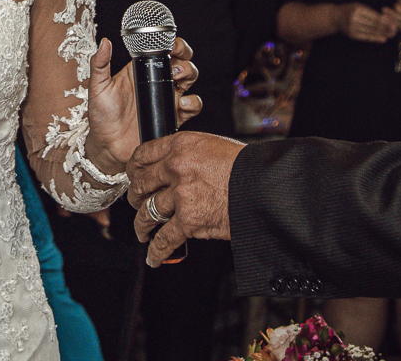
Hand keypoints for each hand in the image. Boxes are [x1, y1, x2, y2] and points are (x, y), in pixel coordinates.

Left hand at [85, 37, 200, 171]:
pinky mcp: (173, 117)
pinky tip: (182, 103)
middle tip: (174, 63)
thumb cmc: (101, 115)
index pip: (162, 50)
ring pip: (189, 80)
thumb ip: (100, 64)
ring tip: (177, 78)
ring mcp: (166, 99)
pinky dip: (193, 103)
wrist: (108, 145)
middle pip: (181, 62)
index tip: (171, 44)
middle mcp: (157, 82)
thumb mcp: (98, 87)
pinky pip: (192, 107)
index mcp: (141, 71)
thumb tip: (105, 42)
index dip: (172, 43)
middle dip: (184, 58)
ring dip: (189, 74)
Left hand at [126, 131, 244, 265]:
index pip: (144, 154)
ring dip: (142, 224)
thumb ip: (190, 154)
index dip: (134, 167)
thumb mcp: (213, 146)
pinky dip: (156, 250)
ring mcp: (181, 195)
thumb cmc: (248, 167)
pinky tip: (153, 256)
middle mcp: (176, 167)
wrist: (267, 187)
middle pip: (142, 184)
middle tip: (136, 202)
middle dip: (136, 196)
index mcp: (181, 145)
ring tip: (142, 230)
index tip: (133, 175)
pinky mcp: (189, 221)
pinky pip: (165, 238)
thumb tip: (177, 166)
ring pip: (148, 212)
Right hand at [335, 2, 395, 42]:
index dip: (385, 20)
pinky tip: (382, 39)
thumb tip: (386, 19)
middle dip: (386, 28)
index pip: (374, 16)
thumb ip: (371, 12)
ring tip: (391, 35)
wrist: (335, 17)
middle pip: (374, 24)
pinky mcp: (351, 34)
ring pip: (371, 31)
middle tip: (395, 30)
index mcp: (357, 9)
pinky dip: (375, 38)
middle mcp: (354, 18)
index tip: (394, 23)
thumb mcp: (359, 6)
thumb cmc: (350, 10)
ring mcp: (352, 27)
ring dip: (383, 34)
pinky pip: (365, 37)